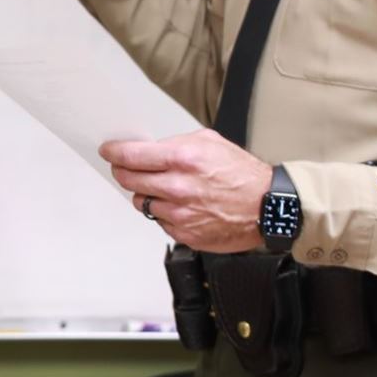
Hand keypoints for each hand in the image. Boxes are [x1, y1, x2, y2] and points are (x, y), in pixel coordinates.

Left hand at [104, 130, 269, 253]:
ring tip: (165, 188)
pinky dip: (164, 212)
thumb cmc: (243, 175)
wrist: (267, 207)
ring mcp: (179, 214)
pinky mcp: (184, 234)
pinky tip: (181, 205)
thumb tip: (149, 148)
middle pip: (128, 180)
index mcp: (182, 159)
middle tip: (126, 168)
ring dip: (147, 193)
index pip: (130, 156)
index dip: (114, 152)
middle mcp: (178, 187)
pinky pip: (159, 221)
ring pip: (141, 202)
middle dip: (124, 171)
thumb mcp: (210, 142)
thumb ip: (176, 144)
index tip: (109, 151)